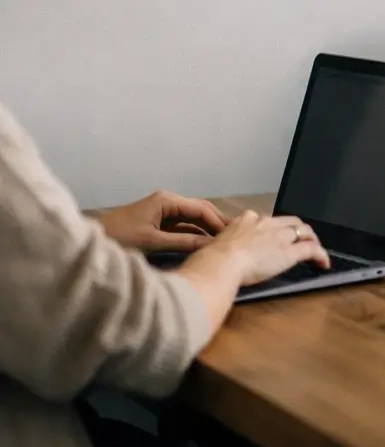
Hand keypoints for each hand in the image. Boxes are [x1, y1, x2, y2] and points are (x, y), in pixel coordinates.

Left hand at [96, 189, 228, 251]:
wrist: (88, 243)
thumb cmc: (118, 238)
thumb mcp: (153, 242)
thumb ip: (183, 242)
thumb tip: (210, 245)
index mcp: (166, 200)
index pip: (200, 209)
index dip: (217, 222)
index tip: (232, 235)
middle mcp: (167, 202)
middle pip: (199, 210)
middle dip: (216, 222)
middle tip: (235, 237)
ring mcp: (162, 212)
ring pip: (192, 219)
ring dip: (206, 229)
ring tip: (223, 242)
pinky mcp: (157, 224)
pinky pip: (182, 227)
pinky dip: (194, 234)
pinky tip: (204, 244)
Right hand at [182, 209, 330, 286]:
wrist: (222, 262)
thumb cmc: (212, 259)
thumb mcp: (216, 244)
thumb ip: (223, 245)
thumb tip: (217, 255)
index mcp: (246, 219)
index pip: (267, 220)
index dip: (274, 229)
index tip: (274, 238)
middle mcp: (266, 222)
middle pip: (289, 222)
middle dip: (297, 230)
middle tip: (301, 240)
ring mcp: (280, 236)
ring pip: (303, 231)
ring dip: (311, 240)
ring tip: (315, 250)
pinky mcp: (290, 251)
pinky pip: (311, 250)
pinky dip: (320, 255)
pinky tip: (323, 264)